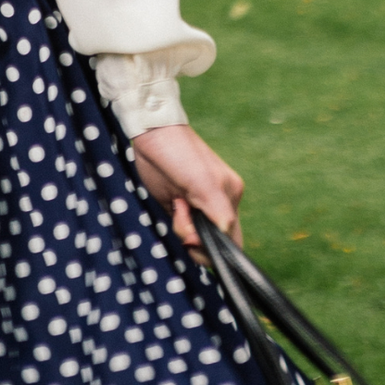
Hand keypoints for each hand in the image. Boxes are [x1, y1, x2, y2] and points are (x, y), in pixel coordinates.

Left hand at [131, 123, 244, 250]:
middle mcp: (217, 205)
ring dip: (182, 228)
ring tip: (176, 203)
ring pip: (193, 237)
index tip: (195, 240)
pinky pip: (181, 228)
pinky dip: (176, 224)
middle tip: (181, 212)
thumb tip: (228, 234)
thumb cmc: (182, 154)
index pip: (232, 241)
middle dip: (194, 237)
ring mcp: (196, 206)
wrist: (152, 134)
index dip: (215, 250)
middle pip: (211, 242)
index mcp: (230, 199)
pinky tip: (172, 203)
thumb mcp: (204, 184)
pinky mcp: (178, 205)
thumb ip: (220, 212)